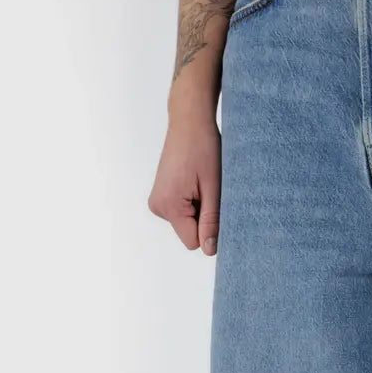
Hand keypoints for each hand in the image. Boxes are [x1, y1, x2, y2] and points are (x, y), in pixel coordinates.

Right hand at [147, 116, 221, 254]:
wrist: (189, 121)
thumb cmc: (204, 148)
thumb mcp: (214, 188)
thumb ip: (211, 222)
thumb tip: (208, 250)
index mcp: (168, 206)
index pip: (193, 241)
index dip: (209, 229)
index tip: (214, 204)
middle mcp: (158, 206)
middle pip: (189, 233)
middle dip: (203, 218)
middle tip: (207, 190)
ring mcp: (157, 201)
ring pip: (187, 223)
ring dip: (199, 209)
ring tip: (200, 183)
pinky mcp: (161, 195)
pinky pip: (182, 212)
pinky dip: (193, 202)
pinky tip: (194, 182)